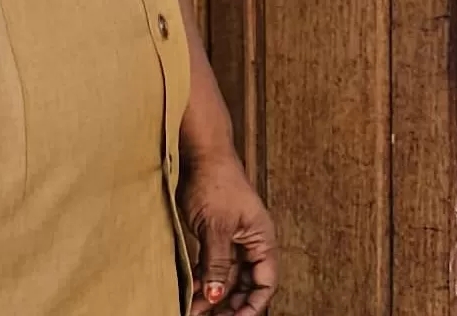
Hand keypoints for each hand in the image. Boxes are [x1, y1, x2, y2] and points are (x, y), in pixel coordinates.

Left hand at [182, 149, 277, 313]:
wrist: (200, 155)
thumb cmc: (215, 182)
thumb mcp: (216, 228)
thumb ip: (218, 264)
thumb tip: (217, 296)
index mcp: (261, 238)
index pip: (265, 281)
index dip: (253, 304)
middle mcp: (251, 242)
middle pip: (247, 284)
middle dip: (231, 304)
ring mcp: (233, 240)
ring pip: (228, 278)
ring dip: (213, 295)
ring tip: (194, 309)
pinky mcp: (216, 236)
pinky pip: (214, 267)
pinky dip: (204, 281)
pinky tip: (191, 292)